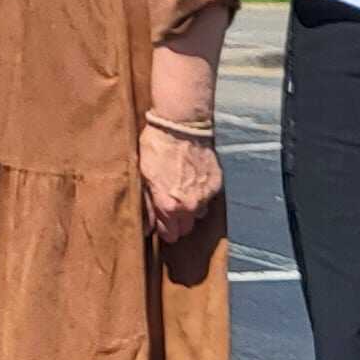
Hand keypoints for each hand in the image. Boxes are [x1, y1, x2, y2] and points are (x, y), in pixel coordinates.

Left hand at [138, 122, 222, 245]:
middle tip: (170, 205)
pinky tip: (193, 180)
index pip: (170, 234)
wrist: (181, 124)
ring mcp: (205, 195)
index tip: (161, 220)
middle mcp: (190, 206)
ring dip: (191, 207)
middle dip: (177, 221)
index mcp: (169, 206)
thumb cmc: (157, 147)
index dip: (164, 228)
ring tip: (182, 190)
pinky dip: (201, 193)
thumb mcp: (144, 176)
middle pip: (185, 229)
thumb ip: (147, 206)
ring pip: (198, 214)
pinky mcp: (216, 184)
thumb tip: (146, 229)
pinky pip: (208, 199)